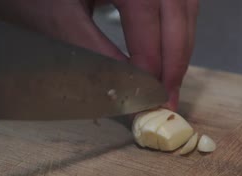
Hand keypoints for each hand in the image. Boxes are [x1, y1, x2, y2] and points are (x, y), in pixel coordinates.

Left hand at [0, 0, 198, 110]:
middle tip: (167, 100)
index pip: (147, 13)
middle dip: (174, 59)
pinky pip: (177, 7)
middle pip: (177, 10)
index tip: (151, 95)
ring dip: (179, 48)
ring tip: (169, 85)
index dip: (153, 57)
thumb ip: (94, 56)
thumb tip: (128, 91)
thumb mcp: (58, 21)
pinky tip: (167, 59)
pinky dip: (176, 34)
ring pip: (184, 9)